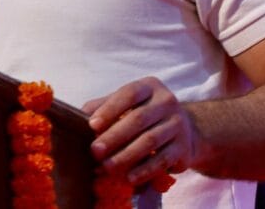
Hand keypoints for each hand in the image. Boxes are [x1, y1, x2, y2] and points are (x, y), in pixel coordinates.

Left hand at [82, 77, 200, 185]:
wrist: (185, 131)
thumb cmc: (145, 114)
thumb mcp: (127, 104)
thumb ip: (104, 106)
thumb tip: (78, 115)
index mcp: (149, 86)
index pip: (129, 94)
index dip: (110, 109)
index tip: (92, 125)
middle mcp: (167, 102)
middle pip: (138, 119)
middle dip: (114, 137)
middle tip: (95, 152)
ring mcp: (178, 124)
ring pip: (150, 141)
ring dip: (126, 156)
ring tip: (107, 167)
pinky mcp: (184, 148)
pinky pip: (163, 160)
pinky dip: (145, 170)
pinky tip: (129, 177)